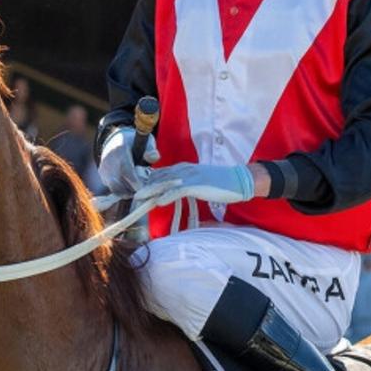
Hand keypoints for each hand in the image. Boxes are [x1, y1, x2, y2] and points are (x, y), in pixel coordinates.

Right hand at [99, 127, 158, 196]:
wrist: (115, 141)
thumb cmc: (134, 143)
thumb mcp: (145, 142)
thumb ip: (151, 150)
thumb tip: (153, 157)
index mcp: (120, 150)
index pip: (125, 169)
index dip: (133, 181)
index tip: (142, 188)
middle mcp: (108, 160)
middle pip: (117, 182)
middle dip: (130, 190)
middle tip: (141, 190)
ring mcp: (104, 169)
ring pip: (114, 188)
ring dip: (126, 192)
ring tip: (136, 188)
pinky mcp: (102, 176)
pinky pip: (111, 188)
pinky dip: (121, 191)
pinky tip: (129, 187)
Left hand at [136, 163, 253, 205]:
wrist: (238, 181)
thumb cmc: (220, 184)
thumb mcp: (199, 183)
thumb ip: (185, 186)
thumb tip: (174, 193)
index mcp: (184, 168)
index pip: (161, 174)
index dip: (148, 183)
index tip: (138, 191)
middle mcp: (184, 169)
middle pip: (159, 177)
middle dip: (145, 187)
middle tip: (133, 196)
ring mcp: (190, 176)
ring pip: (165, 183)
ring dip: (151, 191)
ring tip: (139, 199)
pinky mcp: (197, 184)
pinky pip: (178, 190)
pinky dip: (167, 195)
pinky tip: (158, 202)